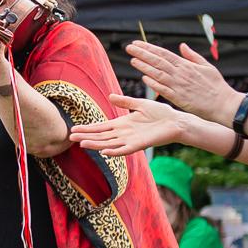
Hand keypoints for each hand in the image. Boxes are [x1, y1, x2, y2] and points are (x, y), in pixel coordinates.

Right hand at [69, 93, 185, 156]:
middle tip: (70, 137)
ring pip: (109, 144)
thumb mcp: (139, 104)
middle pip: (101, 136)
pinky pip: (125, 150)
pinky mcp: (140, 145)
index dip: (88, 128)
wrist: (176, 122)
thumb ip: (124, 101)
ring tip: (82, 144)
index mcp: (123, 124)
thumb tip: (109, 96)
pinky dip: (114, 151)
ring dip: (96, 144)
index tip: (74, 129)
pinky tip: (104, 151)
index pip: (101, 127)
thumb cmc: (160, 113)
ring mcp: (131, 140)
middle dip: (86, 136)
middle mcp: (124, 134)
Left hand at [126, 41, 241, 124]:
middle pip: (158, 61)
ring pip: (158, 73)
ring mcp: (178, 86)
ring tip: (132, 60)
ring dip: (144, 66)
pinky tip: (144, 77)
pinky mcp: (178, 98)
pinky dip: (153, 83)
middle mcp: (180, 74)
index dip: (149, 48)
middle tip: (129, 47)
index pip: (164, 54)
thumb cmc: (216, 86)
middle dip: (142, 53)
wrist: (222, 104)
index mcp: (186, 65)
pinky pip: (163, 89)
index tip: (137, 43)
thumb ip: (192, 56)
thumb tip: (182, 45)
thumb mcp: (206, 66)